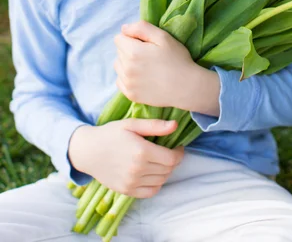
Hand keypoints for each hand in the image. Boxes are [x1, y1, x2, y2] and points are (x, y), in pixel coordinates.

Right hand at [68, 119, 183, 196]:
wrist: (87, 151)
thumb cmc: (110, 134)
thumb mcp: (132, 124)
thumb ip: (154, 125)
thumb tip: (175, 126)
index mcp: (142, 151)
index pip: (172, 158)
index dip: (179, 153)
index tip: (177, 146)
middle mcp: (138, 170)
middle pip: (168, 170)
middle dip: (172, 161)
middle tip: (168, 152)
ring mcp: (132, 182)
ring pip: (161, 181)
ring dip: (165, 172)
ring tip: (159, 161)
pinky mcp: (127, 191)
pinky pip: (151, 192)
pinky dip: (156, 184)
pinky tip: (152, 173)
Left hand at [114, 20, 220, 114]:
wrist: (186, 87)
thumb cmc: (177, 59)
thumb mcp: (163, 37)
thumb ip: (141, 28)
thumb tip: (124, 29)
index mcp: (133, 52)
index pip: (119, 38)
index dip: (132, 38)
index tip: (146, 43)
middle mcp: (126, 69)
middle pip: (119, 51)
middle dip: (130, 49)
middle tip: (149, 55)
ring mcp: (128, 84)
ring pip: (118, 66)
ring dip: (127, 63)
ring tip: (145, 66)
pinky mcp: (130, 95)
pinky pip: (120, 81)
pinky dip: (127, 77)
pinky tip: (142, 77)